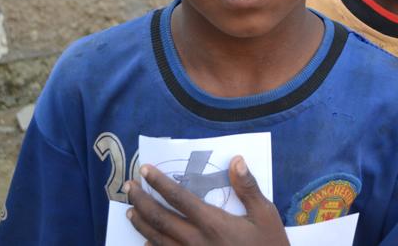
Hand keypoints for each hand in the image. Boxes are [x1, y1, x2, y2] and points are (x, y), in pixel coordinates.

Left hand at [126, 156, 288, 245]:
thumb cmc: (269, 245)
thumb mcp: (265, 214)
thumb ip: (248, 187)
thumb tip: (236, 160)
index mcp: (213, 222)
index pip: (178, 197)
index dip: (159, 182)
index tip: (145, 170)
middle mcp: (195, 240)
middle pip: (159, 218)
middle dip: (141, 200)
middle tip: (129, 187)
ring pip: (156, 239)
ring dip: (140, 223)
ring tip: (130, 210)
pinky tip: (145, 241)